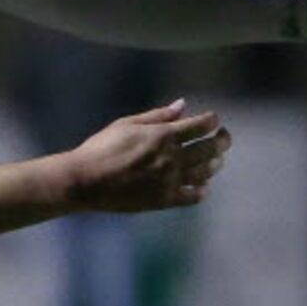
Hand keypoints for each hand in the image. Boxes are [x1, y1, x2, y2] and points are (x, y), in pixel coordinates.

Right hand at [62, 99, 230, 213]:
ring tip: (214, 160)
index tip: (212, 120)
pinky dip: (202, 190)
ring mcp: (169, 180)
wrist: (84, 181)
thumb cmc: (100, 148)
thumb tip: (183, 105)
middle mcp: (172, 158)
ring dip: (215, 164)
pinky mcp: (163, 200)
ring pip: (206, 172)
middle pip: (211, 148)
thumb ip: (157, 116)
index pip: (203, 125)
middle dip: (222, 140)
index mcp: (164, 136)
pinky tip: (202, 186)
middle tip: (223, 138)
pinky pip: (193, 196)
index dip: (212, 120)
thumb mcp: (126, 124)